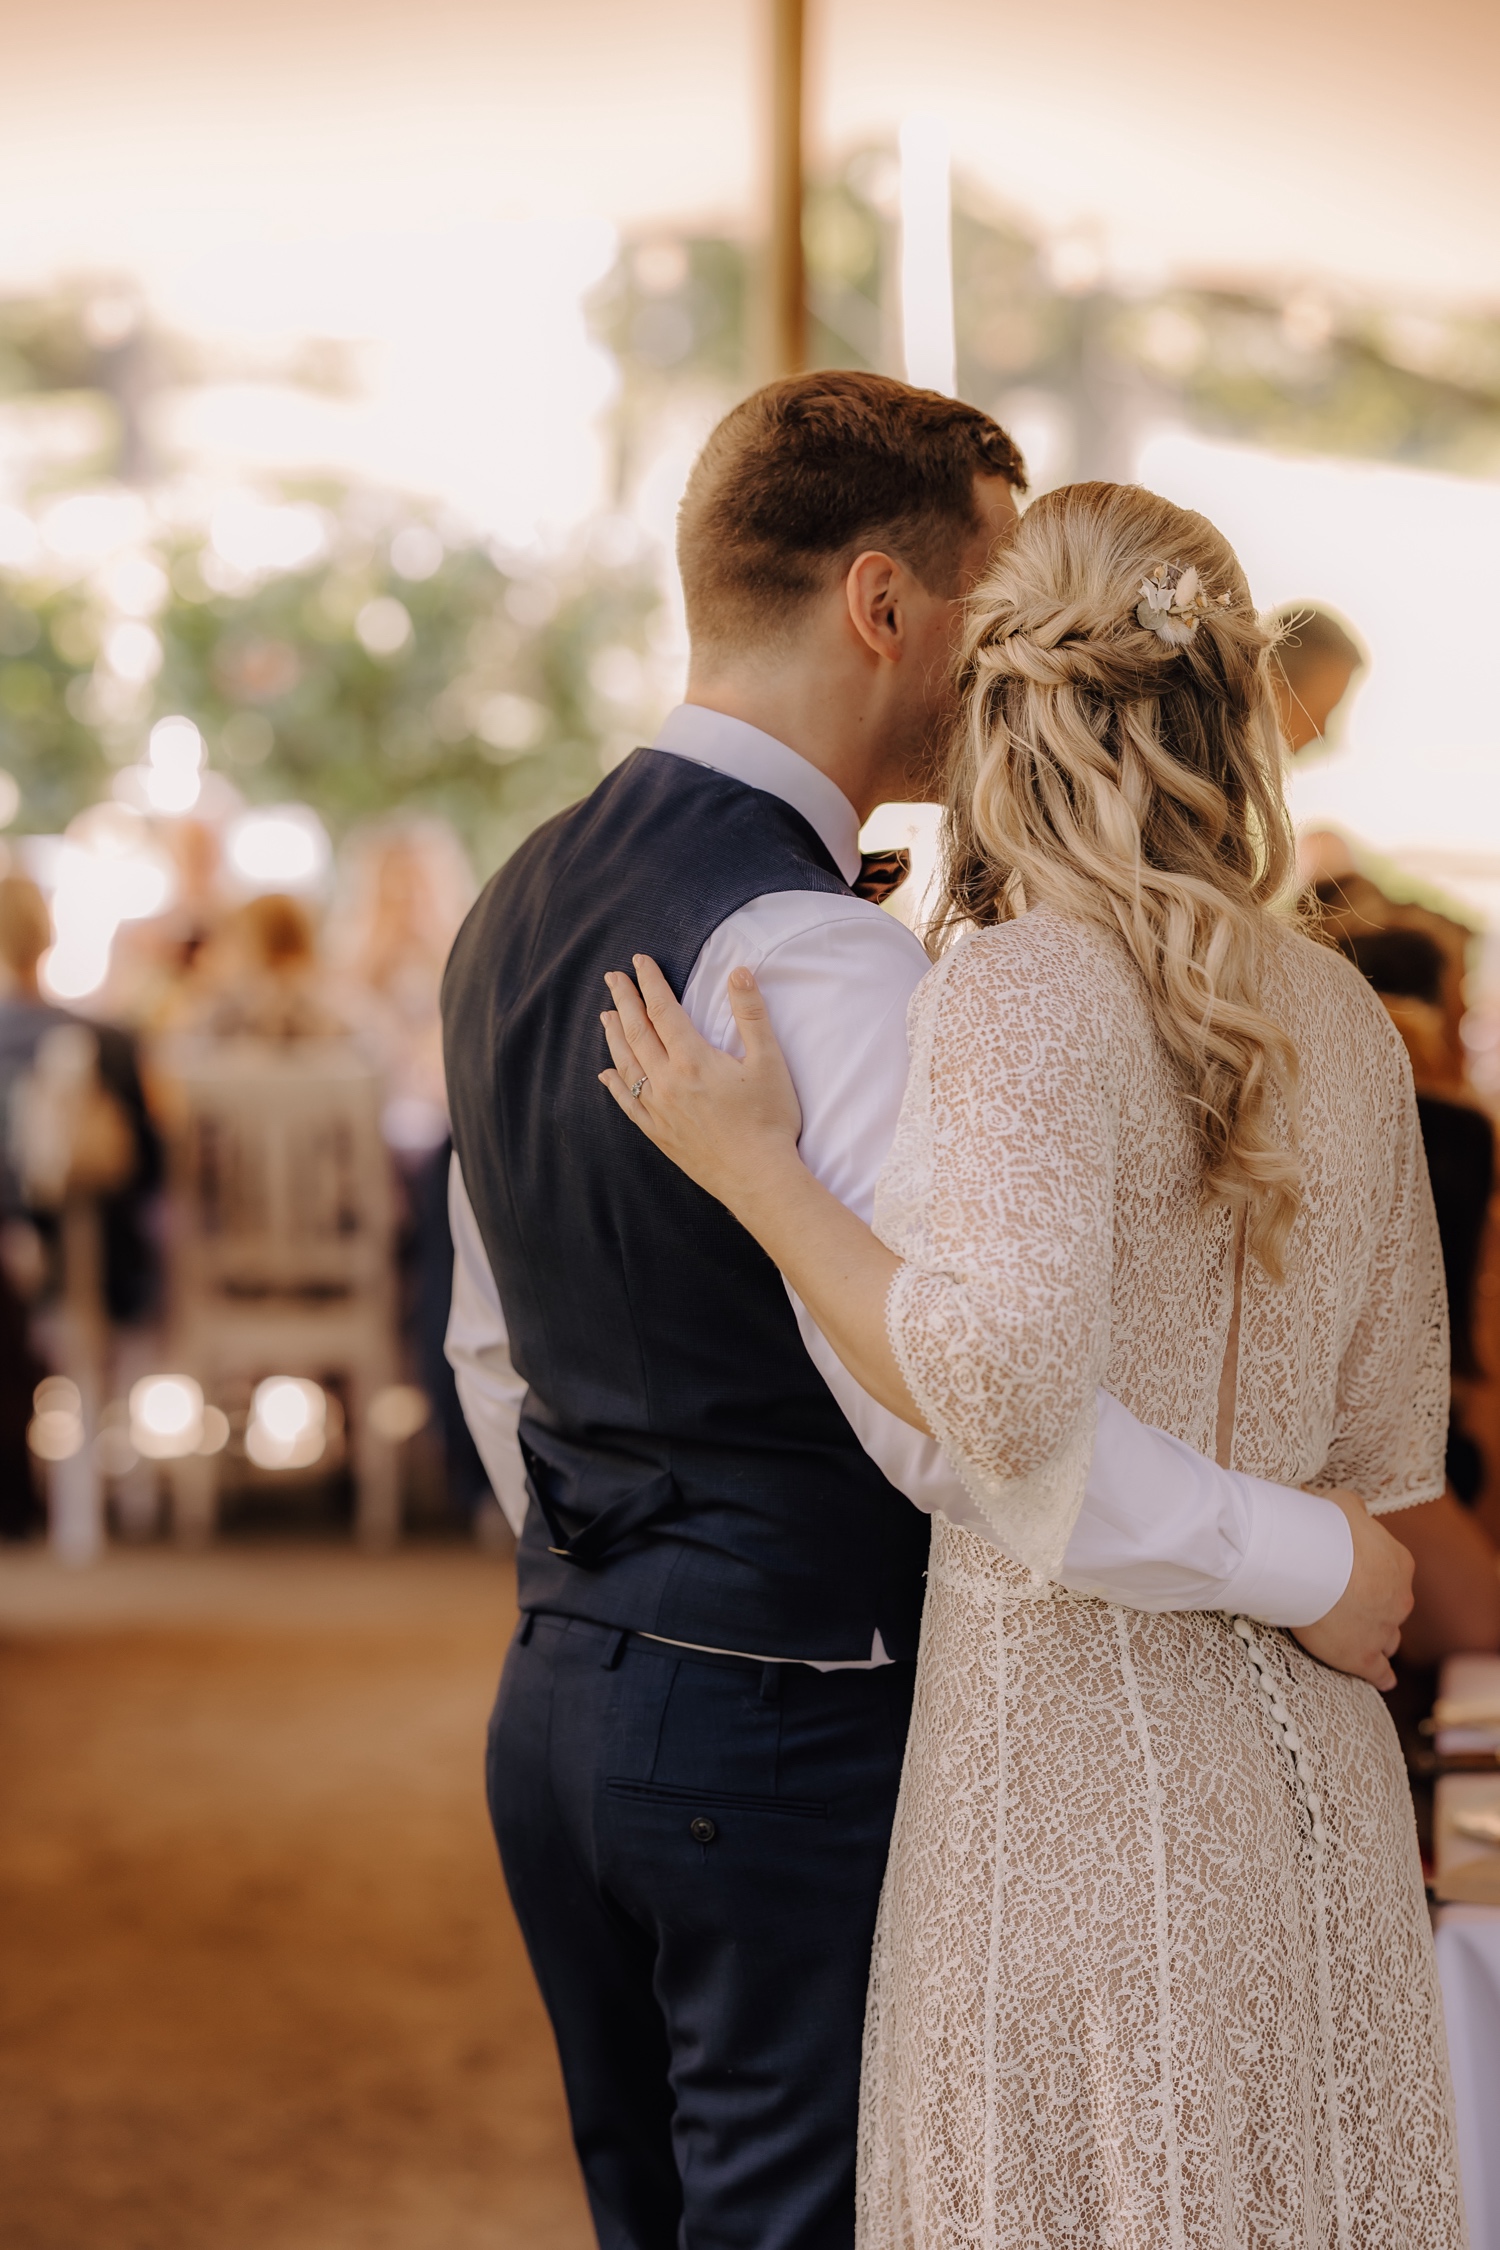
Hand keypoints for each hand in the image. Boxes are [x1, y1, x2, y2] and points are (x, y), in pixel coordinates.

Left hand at [599, 956, 802, 1215]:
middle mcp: (666, 1082)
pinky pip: (627, 1103)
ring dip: (615, 1036)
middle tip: (613, 978)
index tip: (639, 962)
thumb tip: (738, 972)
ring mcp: (658, 1109)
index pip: (662, 1009)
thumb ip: (751, 1014)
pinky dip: (614, 1085)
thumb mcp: (768, 1062)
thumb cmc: (769, 1120)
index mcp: (692, 1060)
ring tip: (607, 1016)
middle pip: (637, 1032)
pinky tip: (606, 1074)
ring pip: (626, 1064)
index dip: (649, 982)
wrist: (759, 1178)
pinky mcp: (658, 1133)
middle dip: (624, 1001)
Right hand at [1291, 1487, 1414, 1690]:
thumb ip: (1352, 1507)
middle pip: (1393, 1605)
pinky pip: (1380, 1672)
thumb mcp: (1340, 1504)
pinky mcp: (1364, 1657)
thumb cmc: (1323, 1531)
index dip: (1368, 1570)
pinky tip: (1382, 1678)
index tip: (1345, 1569)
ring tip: (1357, 1636)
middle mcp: (1399, 1598)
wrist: (1309, 1565)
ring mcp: (1384, 1629)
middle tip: (1344, 1600)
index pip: (1391, 1569)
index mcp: (1398, 1563)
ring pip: (1390, 1638)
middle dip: (1375, 1605)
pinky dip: (1381, 1675)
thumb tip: (1350, 1507)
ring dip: (1377, 1637)